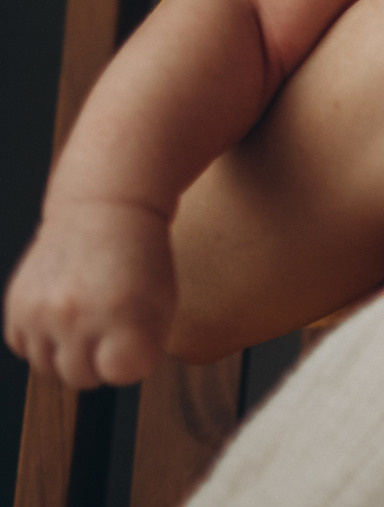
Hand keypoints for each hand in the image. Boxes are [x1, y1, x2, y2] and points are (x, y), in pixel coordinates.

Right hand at [5, 199, 177, 387]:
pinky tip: (61, 311)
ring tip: (86, 317)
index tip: (134, 340)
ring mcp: (42, 311)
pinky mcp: (16, 305)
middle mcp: (79, 314)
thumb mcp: (162, 300)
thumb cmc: (141, 257)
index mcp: (125, 313)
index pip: (123, 374)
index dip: (131, 361)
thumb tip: (115, 377)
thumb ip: (143, 345)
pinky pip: (23, 348)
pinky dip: (41, 338)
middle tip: (109, 328)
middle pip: (82, 379)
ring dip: (67, 352)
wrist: (104, 208)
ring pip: (48, 369)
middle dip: (99, 362)